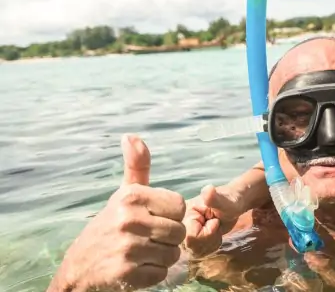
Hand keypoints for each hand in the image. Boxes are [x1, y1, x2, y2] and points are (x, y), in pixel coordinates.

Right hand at [48, 135, 186, 291]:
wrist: (79, 266)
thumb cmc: (111, 225)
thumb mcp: (124, 194)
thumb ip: (137, 167)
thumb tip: (131, 136)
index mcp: (131, 197)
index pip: (180, 206)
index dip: (171, 215)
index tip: (152, 218)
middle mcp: (128, 219)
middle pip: (179, 232)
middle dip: (168, 239)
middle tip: (146, 239)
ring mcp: (127, 247)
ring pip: (173, 254)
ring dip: (161, 257)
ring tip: (141, 252)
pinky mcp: (126, 273)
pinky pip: (161, 274)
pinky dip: (152, 274)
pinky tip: (135, 267)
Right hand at [182, 183, 246, 257]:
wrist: (230, 205)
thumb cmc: (229, 201)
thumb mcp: (224, 201)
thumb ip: (214, 198)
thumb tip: (208, 189)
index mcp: (182, 214)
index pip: (191, 238)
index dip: (208, 233)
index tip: (213, 220)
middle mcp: (178, 225)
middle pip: (193, 247)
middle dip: (210, 238)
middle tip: (215, 224)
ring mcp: (181, 234)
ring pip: (196, 252)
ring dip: (211, 243)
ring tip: (214, 228)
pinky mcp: (187, 242)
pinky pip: (199, 254)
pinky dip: (210, 246)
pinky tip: (212, 234)